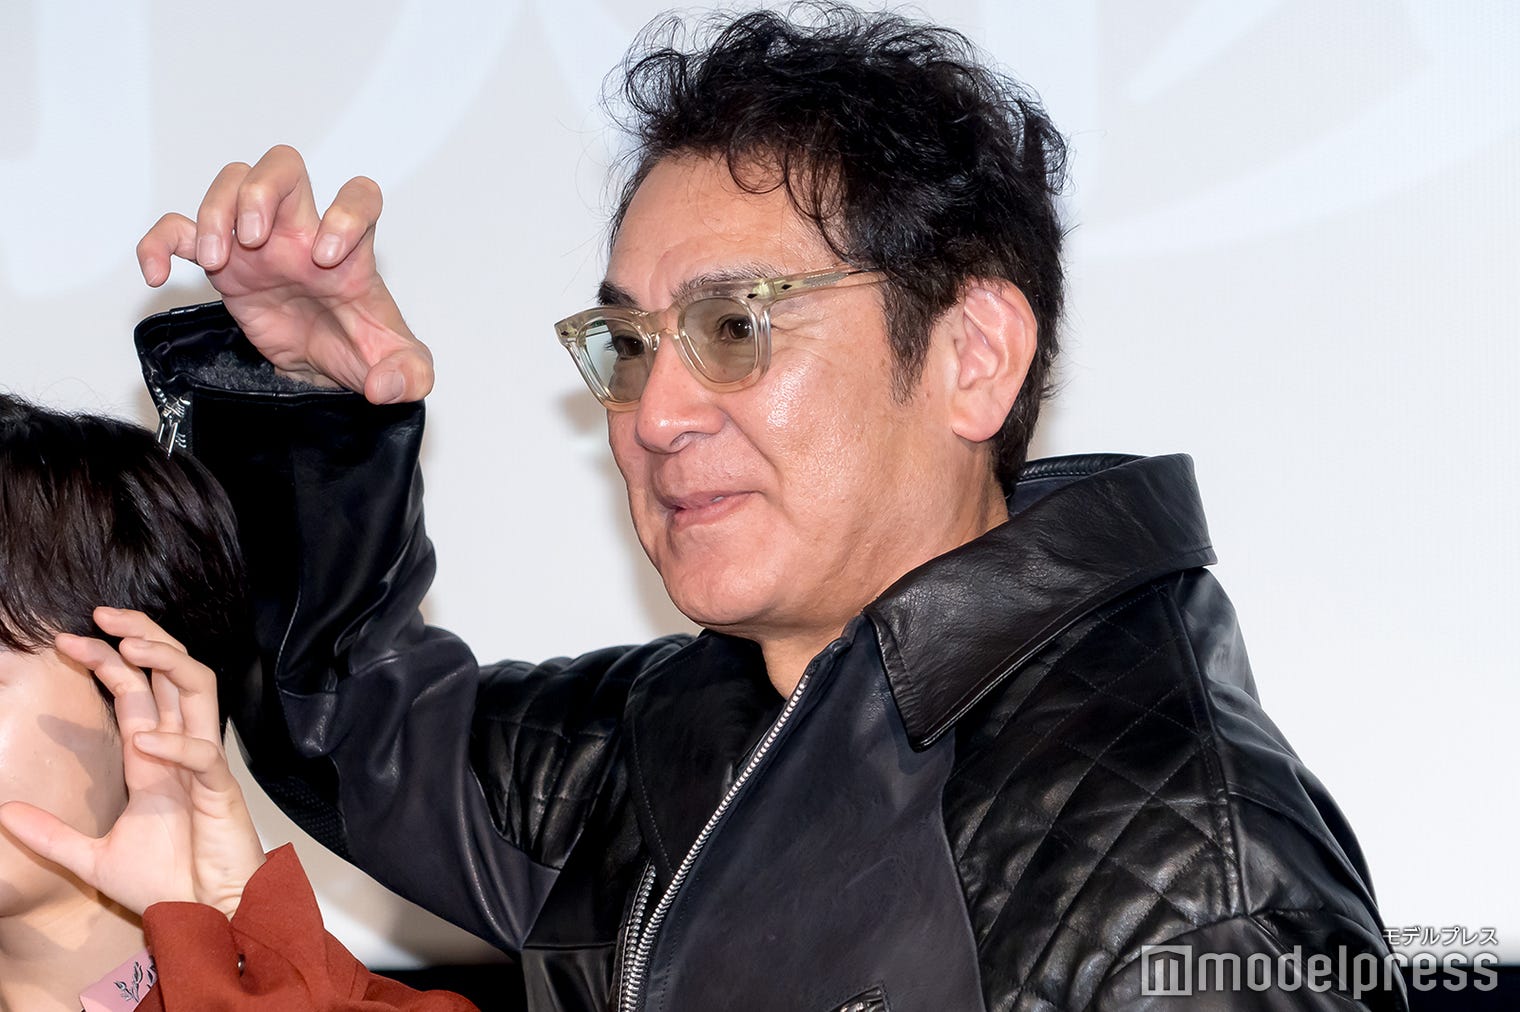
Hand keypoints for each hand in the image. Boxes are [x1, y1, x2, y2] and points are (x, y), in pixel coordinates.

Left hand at [0, 609, 265, 918]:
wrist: (205, 917)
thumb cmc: (167, 884)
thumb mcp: (91, 858)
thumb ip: (51, 834)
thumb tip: (2, 815)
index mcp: (153, 757)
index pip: (136, 690)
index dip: (107, 659)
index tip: (66, 642)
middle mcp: (179, 749)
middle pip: (170, 672)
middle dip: (140, 636)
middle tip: (100, 615)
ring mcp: (201, 766)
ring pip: (198, 689)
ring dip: (167, 661)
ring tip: (132, 644)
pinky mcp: (221, 791)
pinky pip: (203, 752)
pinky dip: (176, 742)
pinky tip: (146, 741)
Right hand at [136, 144, 433, 403]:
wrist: (324, 371)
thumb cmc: (361, 352)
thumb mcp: (403, 370)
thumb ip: (410, 374)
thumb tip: (386, 386)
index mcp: (351, 251)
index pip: (359, 196)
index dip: (346, 212)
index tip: (326, 257)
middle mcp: (302, 233)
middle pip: (283, 166)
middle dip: (262, 189)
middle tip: (255, 236)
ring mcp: (258, 243)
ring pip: (230, 182)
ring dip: (214, 211)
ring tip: (216, 261)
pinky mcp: (222, 265)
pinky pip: (178, 230)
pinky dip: (158, 241)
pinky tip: (157, 273)